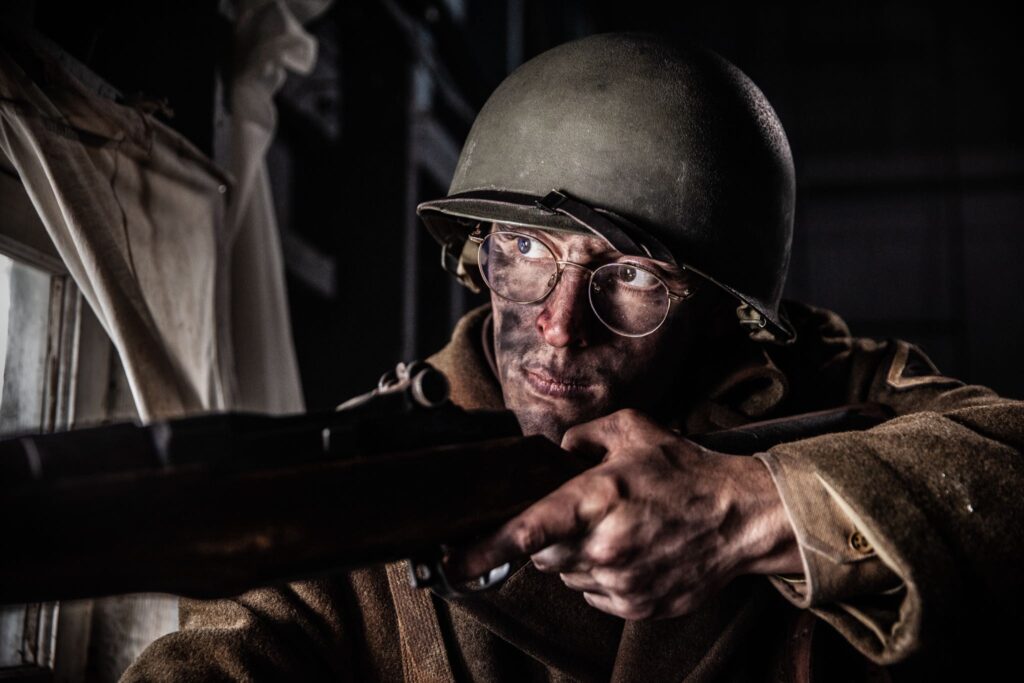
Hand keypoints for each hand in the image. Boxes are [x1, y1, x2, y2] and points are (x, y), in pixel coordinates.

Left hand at [446, 409, 802, 619]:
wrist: (739, 517)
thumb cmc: (683, 471)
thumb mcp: (631, 431)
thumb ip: (580, 437)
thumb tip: (549, 453)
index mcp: (598, 498)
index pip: (528, 531)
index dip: (484, 551)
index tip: (451, 564)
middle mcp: (605, 546)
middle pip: (541, 554)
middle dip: (550, 534)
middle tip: (584, 513)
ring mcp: (620, 582)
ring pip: (566, 574)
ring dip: (577, 555)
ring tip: (618, 529)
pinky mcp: (634, 606)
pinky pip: (593, 594)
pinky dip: (602, 575)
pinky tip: (632, 550)